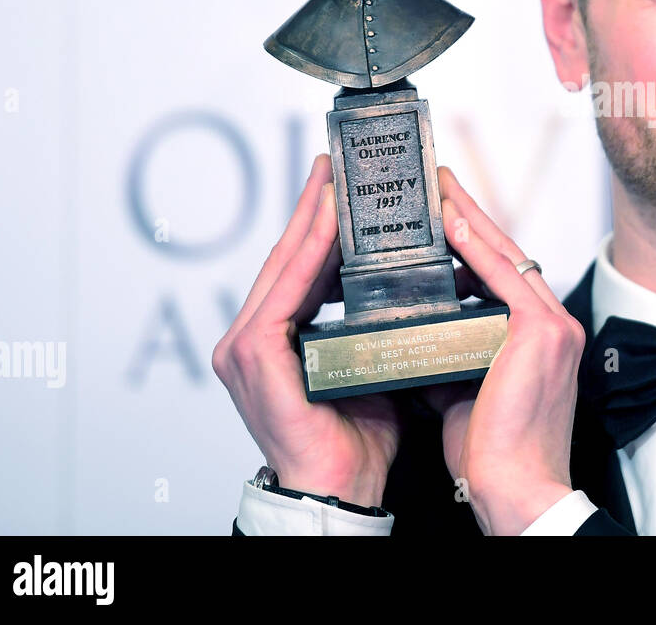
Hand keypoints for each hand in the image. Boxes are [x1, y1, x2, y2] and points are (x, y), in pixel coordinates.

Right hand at [212, 153, 399, 506]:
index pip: (298, 271)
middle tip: (333, 167)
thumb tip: (409, 289)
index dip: (317, 226)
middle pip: (286, 259)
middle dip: (311, 209)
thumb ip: (370, 327)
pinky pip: (284, 291)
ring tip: (334, 181)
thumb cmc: (357, 438)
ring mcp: (246, 348)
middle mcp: (251, 340)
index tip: (338, 187)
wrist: (343, 489)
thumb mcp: (367, 366)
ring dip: (311, 220)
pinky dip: (309, 253)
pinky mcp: (254, 355)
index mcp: (276, 342)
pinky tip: (330, 223)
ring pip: (283, 267)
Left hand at [421, 166, 584, 534]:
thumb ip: (453, 353)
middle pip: (509, 254)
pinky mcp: (540, 332)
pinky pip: (505, 275)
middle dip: (472, 216)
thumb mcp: (466, 391)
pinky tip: (452, 221)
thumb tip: (420, 336)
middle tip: (440, 183)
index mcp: (540, 338)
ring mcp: (551, 325)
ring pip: (508, 254)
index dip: (476, 240)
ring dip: (471, 218)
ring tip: (438, 190)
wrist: (520, 492)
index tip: (449, 214)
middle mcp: (554, 323)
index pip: (505, 275)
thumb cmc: (496, 454)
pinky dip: (477, 246)